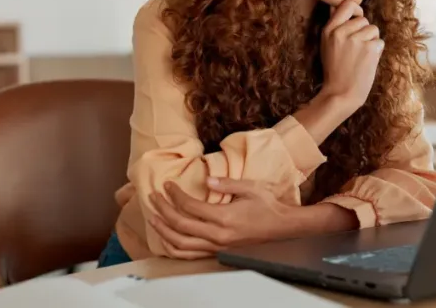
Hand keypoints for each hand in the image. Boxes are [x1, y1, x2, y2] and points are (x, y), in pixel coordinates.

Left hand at [148, 178, 298, 257]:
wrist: (282, 226)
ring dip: (164, 231)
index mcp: (224, 217)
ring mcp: (217, 246)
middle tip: (153, 198)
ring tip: (153, 218)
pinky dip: (175, 247)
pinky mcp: (218, 252)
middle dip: (163, 210)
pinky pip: (190, 254)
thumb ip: (227, 183)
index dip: (175, 195)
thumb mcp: (250, 187)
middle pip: (180, 225)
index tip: (167, 185)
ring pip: (181, 244)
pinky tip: (167, 238)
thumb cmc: (268, 205)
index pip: (190, 207)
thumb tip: (207, 180)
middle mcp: (218, 235)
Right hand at [319, 0, 383, 112]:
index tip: (357, 20)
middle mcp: (341, 32)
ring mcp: (356, 40)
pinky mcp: (369, 49)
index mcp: (329, 30)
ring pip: (374, 30)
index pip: (347, 4)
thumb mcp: (327, 45)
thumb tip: (337, 6)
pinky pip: (380, 42)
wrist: (340, 94)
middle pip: (364, 19)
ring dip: (372, 42)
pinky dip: (377, 52)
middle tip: (357, 49)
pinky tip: (367, 62)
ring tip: (361, 56)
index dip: (356, 11)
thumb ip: (334, 26)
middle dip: (365, 32)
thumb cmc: (335, 71)